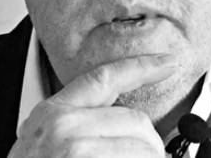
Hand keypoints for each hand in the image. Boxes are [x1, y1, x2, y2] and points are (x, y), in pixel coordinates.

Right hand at [8, 54, 176, 157]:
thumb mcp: (43, 142)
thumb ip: (78, 125)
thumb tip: (130, 127)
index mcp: (53, 113)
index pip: (104, 78)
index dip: (141, 66)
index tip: (167, 62)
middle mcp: (64, 126)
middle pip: (137, 120)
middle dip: (150, 146)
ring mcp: (78, 150)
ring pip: (146, 149)